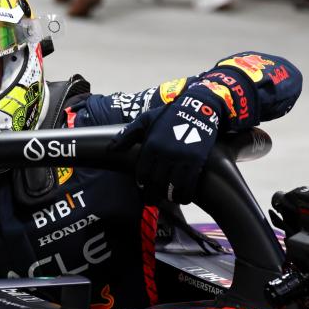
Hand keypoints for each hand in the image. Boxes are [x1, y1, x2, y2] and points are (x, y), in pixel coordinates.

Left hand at [113, 85, 222, 203]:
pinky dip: (184, 195)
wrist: (197, 109)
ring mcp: (182, 159)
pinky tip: (182, 198)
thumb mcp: (145, 120)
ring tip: (166, 199)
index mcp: (151, 145)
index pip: (142, 172)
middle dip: (152, 194)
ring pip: (171, 187)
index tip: (142, 186)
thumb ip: (127, 135)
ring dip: (167, 197)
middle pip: (155, 182)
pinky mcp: (196, 162)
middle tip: (151, 199)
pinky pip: (189, 185)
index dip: (141, 183)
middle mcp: (165, 154)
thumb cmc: (169, 115)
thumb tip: (111, 149)